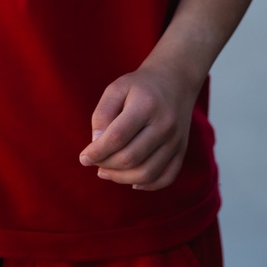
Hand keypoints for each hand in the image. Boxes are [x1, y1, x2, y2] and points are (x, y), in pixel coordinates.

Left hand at [79, 63, 199, 190]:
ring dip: (122, 179)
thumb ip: (102, 114)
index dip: (97, 152)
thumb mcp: (116, 89)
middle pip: (131, 158)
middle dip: (107, 165)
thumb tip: (96, 144)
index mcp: (146, 105)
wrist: (175, 81)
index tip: (84, 158)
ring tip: (106, 172)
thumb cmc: (139, 86)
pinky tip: (131, 181)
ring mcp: (176, 140)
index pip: (118, 137)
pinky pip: (166, 177)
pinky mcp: (182, 150)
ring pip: (147, 173)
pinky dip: (147, 185)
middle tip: (95, 163)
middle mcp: (165, 124)